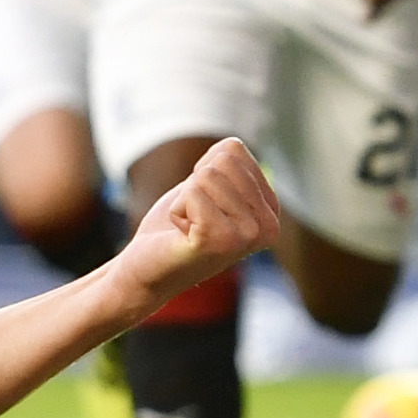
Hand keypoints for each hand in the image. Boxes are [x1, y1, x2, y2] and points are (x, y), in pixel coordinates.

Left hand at [116, 137, 280, 314]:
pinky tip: (182, 236)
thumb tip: (232, 146)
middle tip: (193, 217)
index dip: (203, 171)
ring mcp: (248, 235)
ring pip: (207, 175)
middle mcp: (268, 225)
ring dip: (185, 199)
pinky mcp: (221, 239)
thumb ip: (227, 163)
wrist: (147, 271)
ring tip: (189, 228)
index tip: (202, 205)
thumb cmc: (176, 226)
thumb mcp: (208, 187)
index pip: (234, 150)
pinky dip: (177, 210)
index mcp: (271, 209)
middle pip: (223, 161)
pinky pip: (192, 193)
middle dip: (195, 184)